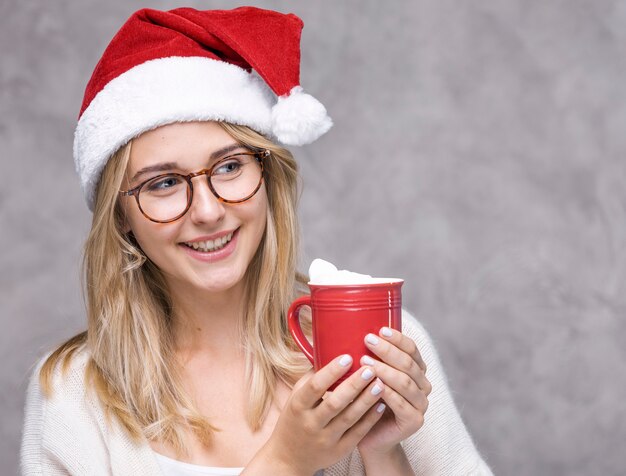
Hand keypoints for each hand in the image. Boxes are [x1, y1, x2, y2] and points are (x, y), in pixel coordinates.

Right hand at [246, 355, 385, 474]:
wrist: (288, 457)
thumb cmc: (294, 419)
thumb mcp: (296, 397)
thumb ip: (312, 377)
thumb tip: (329, 351)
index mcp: (298, 406)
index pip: (315, 387)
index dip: (331, 372)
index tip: (347, 357)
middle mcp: (311, 423)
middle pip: (335, 402)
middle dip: (354, 385)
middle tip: (371, 368)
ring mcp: (326, 439)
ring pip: (350, 418)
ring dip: (367, 400)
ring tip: (380, 383)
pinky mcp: (339, 450)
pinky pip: (358, 433)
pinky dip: (370, 418)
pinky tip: (381, 404)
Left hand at [356, 327, 431, 457]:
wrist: (369, 436)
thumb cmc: (366, 401)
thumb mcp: (367, 375)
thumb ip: (368, 357)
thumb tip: (347, 331)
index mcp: (415, 370)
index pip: (412, 349)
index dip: (397, 338)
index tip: (379, 329)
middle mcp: (422, 385)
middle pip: (408, 363)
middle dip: (387, 350)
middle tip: (367, 340)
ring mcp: (421, 404)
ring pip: (405, 382)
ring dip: (385, 370)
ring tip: (364, 361)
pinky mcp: (414, 421)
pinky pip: (401, 404)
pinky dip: (387, 392)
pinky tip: (373, 384)